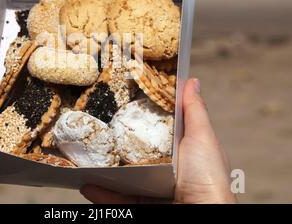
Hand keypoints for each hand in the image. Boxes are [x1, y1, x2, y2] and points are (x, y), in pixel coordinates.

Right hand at [80, 78, 236, 203]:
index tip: (120, 100)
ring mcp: (152, 189)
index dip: (139, 115)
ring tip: (83, 158)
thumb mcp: (202, 138)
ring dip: (101, 170)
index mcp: (179, 150)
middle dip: (115, 144)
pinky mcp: (142, 206)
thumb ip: (193, 111)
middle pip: (135, 153)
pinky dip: (101, 194)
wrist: (202, 216)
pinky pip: (117, 199)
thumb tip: (191, 80)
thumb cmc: (208, 177)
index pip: (156, 128)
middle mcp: (165, 169)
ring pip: (122, 177)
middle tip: (94, 131)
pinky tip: (86, 185)